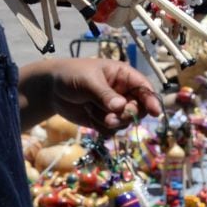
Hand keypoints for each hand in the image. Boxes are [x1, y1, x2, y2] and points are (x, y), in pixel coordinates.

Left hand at [22, 57, 163, 132]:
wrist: (52, 90)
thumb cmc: (72, 76)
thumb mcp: (88, 81)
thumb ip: (104, 94)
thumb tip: (121, 107)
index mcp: (123, 76)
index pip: (144, 88)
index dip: (151, 100)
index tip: (155, 112)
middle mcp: (123, 93)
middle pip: (138, 109)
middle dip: (126, 115)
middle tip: (111, 118)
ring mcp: (114, 108)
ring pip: (124, 122)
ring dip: (110, 122)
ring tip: (92, 112)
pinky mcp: (104, 121)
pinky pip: (112, 131)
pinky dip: (101, 128)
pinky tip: (89, 116)